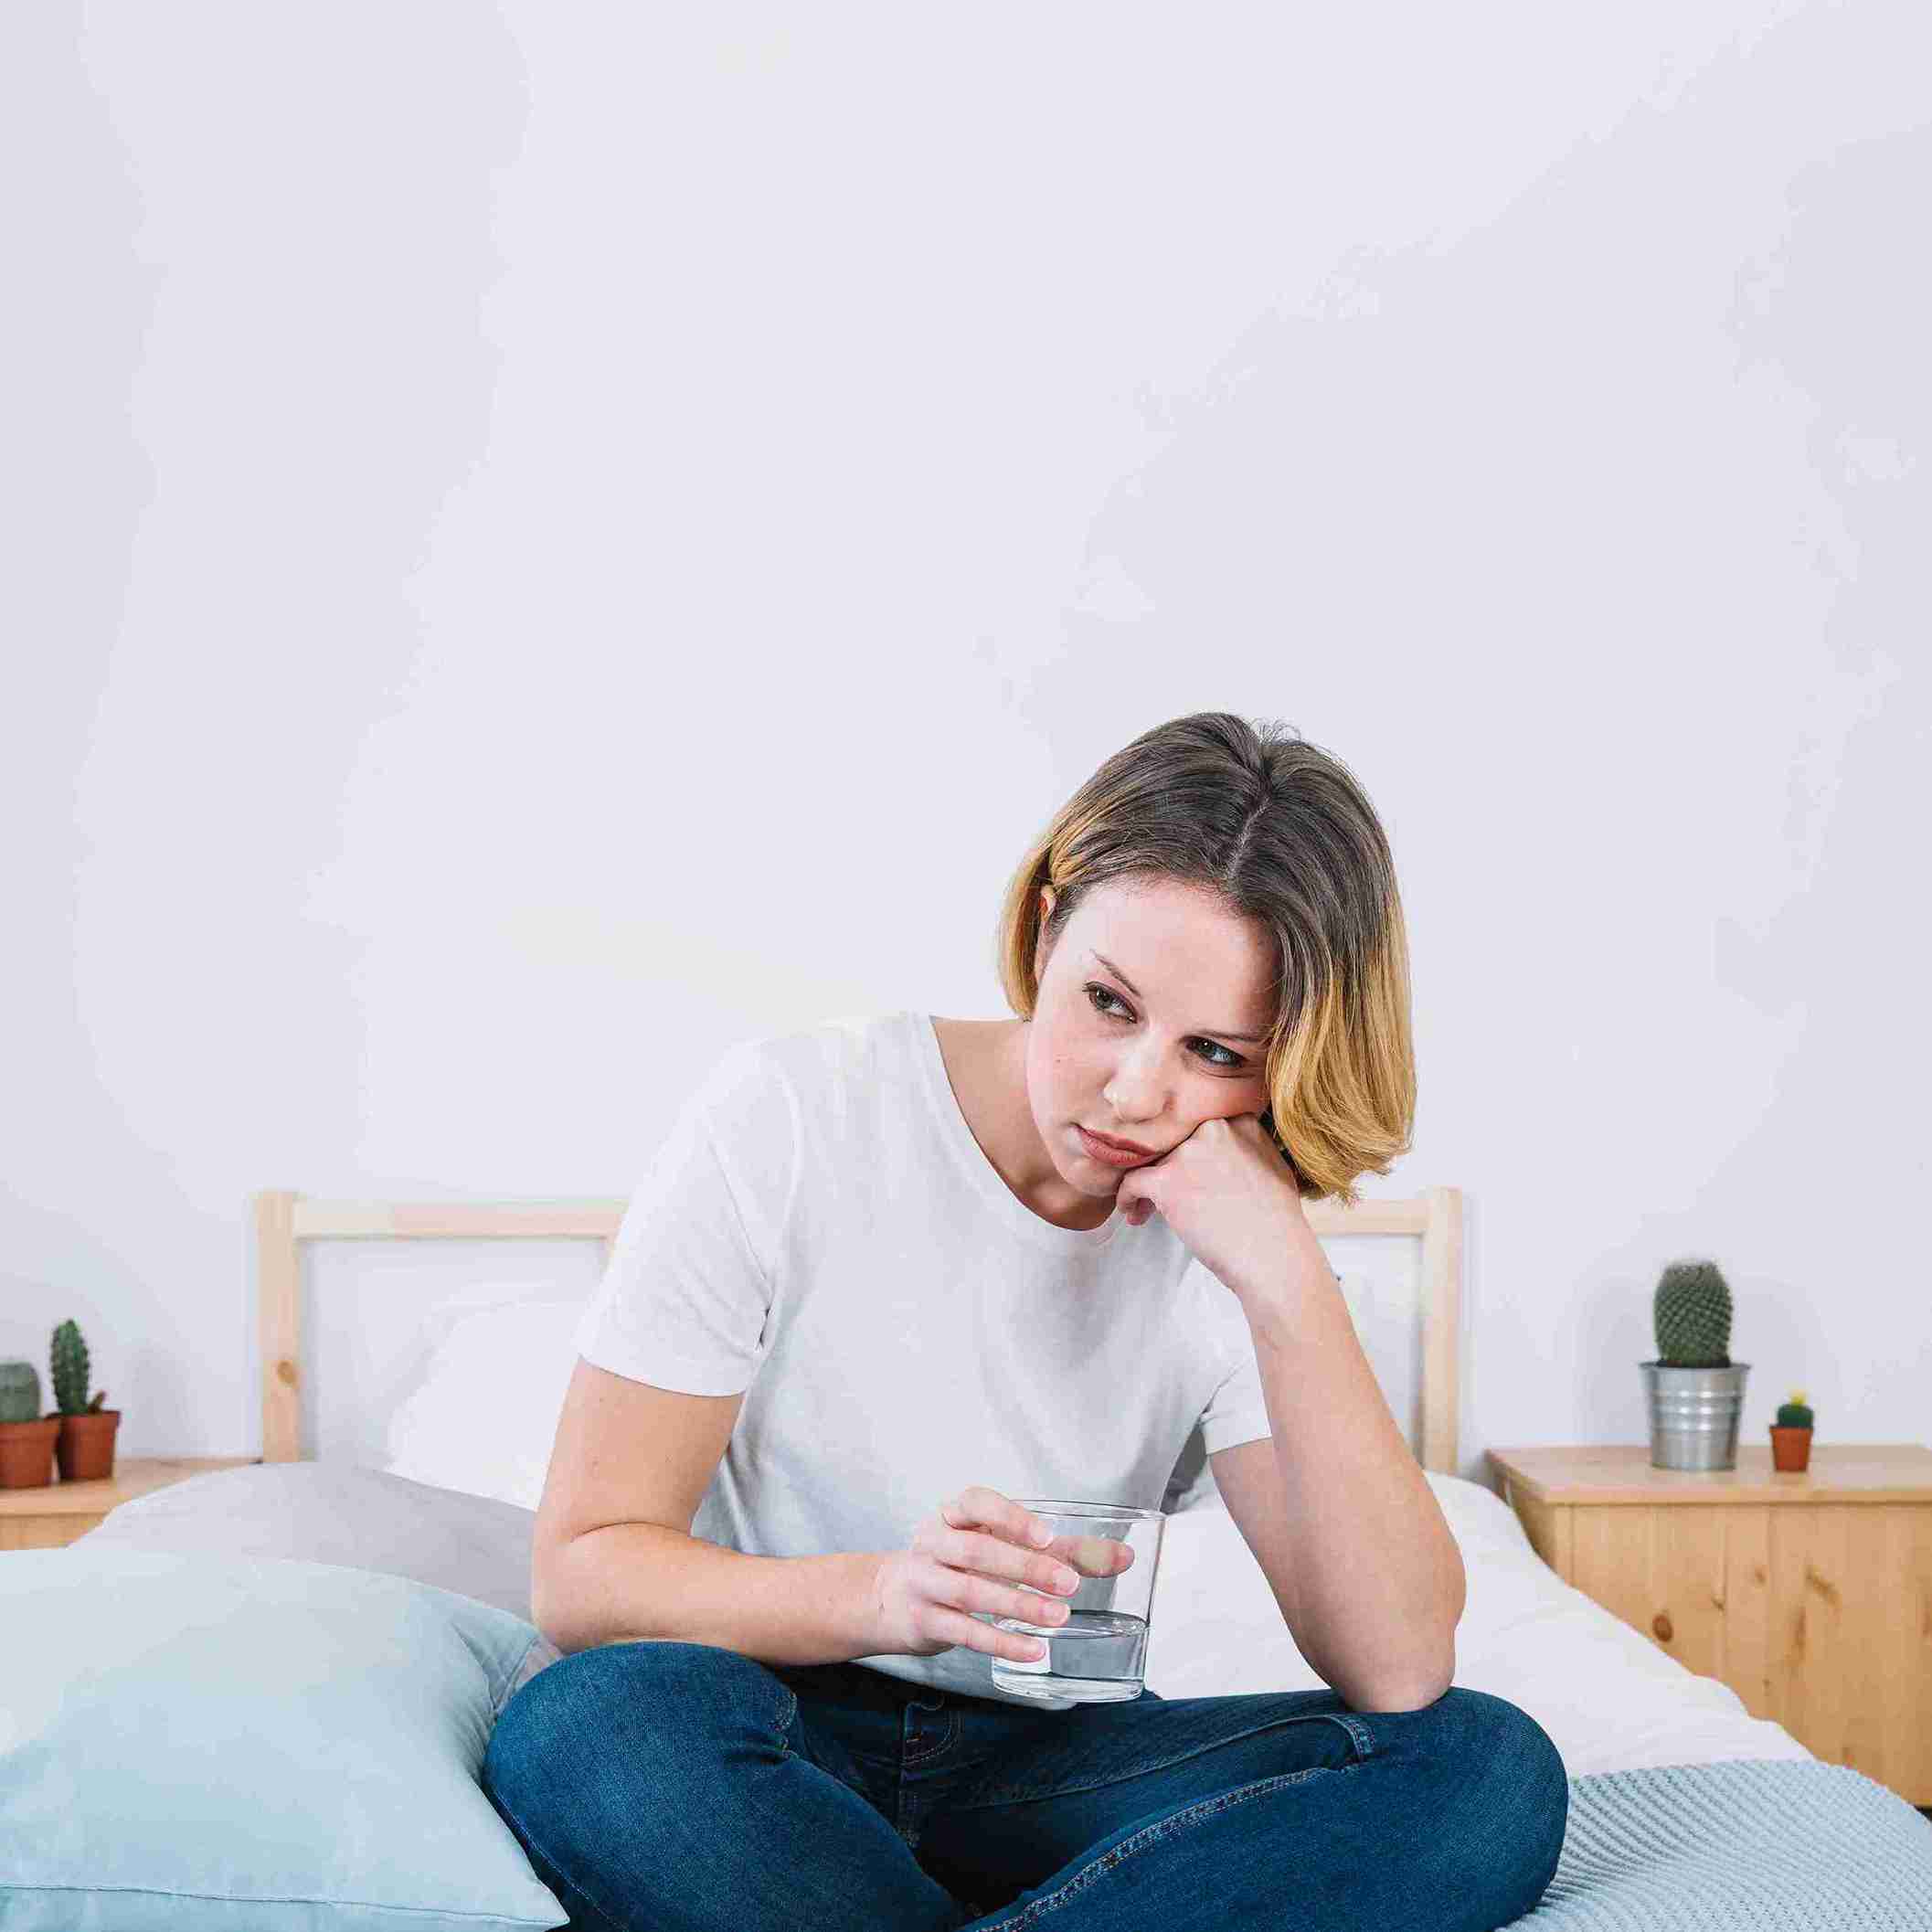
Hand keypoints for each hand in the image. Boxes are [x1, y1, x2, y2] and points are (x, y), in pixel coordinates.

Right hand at [868, 1485, 1135, 1664]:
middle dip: (1025, 1566)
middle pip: (977, 1550)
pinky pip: (963, 1632)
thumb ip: (1063, 1552)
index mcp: (953, 1515)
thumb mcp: (1001, 1548)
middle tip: (1069, 1583)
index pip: (975, 1501)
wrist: (892, 1598)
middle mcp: (934, 1542)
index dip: (1011, 1516)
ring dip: (1017, 1605)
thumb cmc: (959, 1564)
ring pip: (970, 1592)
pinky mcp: (924, 1621)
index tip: (1047, 1534)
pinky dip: (1001, 1642)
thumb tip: (1124, 1557)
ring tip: (1057, 1617)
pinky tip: (1033, 1649)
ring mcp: (925, 1581)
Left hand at [1114, 1112, 1309, 1302]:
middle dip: (1165, 1166)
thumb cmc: (1277, 1223)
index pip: (1196, 1124)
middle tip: (1166, 1192)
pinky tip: (1134, 1212)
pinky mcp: (1167, 1181)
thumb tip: (1219, 1151)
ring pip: (1151, 1161)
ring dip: (1147, 1185)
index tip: (1185, 1171)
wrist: (1274, 1257)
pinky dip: (1127, 1197)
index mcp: (1240, 1121)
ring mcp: (1189, 1153)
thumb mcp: (1272, 1165)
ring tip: (1148, 1209)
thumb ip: (1245, 1146)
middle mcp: (1213, 1128)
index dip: (1187, 1150)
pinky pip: (1132, 1181)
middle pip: (1173, 1141)